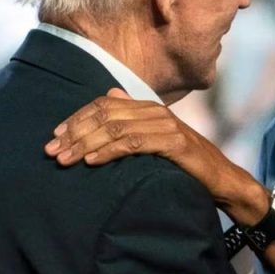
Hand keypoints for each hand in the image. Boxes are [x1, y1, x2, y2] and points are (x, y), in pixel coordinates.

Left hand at [45, 89, 269, 225]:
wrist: (221, 179)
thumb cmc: (184, 163)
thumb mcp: (156, 138)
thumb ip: (133, 119)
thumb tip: (110, 94)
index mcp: (147, 107)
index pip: (104, 104)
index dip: (76, 118)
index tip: (55, 136)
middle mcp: (155, 111)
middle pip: (105, 115)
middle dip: (75, 133)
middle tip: (52, 152)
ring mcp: (166, 126)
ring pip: (116, 128)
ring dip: (86, 144)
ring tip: (67, 159)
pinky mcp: (175, 143)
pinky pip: (135, 143)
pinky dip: (110, 151)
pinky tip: (93, 161)